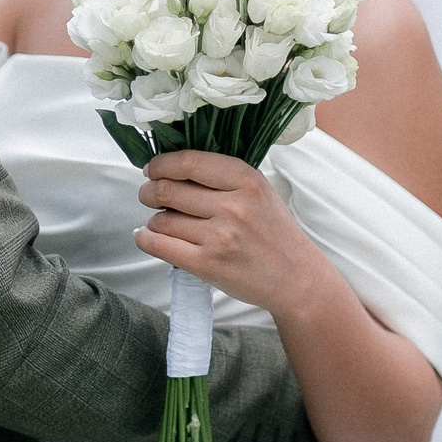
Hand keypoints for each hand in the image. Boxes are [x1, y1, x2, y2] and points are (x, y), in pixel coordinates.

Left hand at [134, 150, 333, 318]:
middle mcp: (233, 206)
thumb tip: (171, 167)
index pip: (188, 162)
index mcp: (246, 180)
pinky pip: (158, 245)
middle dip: (149, 191)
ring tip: (163, 222)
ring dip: (154, 219)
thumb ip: (221, 176)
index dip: (161, 164)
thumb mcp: (258, 191)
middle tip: (149, 194)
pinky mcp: (207, 264)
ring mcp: (219, 237)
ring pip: (161, 219)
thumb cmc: (273, 232)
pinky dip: (145, 238)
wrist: (296, 278)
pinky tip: (146, 236)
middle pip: (167, 189)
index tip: (153, 169)